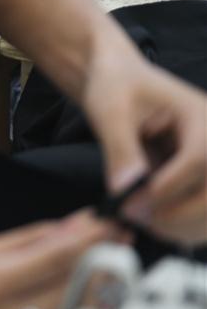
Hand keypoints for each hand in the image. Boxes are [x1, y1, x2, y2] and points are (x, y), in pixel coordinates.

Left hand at [83, 51, 206, 244]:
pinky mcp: (204, 178)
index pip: (200, 157)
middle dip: (178, 213)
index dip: (168, 187)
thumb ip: (120, 149)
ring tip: (143, 223)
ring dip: (183, 225)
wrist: (122, 82)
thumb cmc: (117, 87)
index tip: (131, 205)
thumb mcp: (111, 111)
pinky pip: (205, 211)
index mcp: (202, 116)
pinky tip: (156, 225)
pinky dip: (186, 226)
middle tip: (136, 219)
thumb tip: (124, 189)